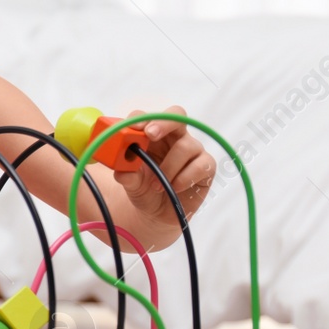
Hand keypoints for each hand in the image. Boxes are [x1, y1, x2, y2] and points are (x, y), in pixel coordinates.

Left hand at [115, 105, 215, 231]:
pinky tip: (173, 188)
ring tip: (155, 186)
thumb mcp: (130, 182)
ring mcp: (192, 150)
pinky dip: (184, 178)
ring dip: (168, 167)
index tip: (133, 128)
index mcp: (153, 134)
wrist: (156, 213)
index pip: (149, 117)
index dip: (142, 119)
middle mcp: (174, 137)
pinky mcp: (206, 166)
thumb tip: (121, 170)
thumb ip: (126, 174)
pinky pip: (200, 165)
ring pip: (185, 146)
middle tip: (150, 134)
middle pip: (176, 116)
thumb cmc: (143, 188)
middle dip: (163, 123)